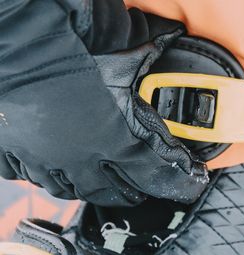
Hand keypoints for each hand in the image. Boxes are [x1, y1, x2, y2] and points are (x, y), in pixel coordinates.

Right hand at [0, 0, 207, 205]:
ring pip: (69, 190)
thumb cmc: (72, 50)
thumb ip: (150, 50)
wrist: (20, 45)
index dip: (176, 183)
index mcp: (116, 139)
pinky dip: (40, 175)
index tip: (188, 184)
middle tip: (139, 192)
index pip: (155, 173)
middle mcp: (82, 157)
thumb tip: (174, 32)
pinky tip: (48, 171)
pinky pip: (26, 177)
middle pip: (113, 192)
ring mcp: (45, 157)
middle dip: (130, 194)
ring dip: (87, 188)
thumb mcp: (122, 55)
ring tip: (98, 184)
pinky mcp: (14, 149)